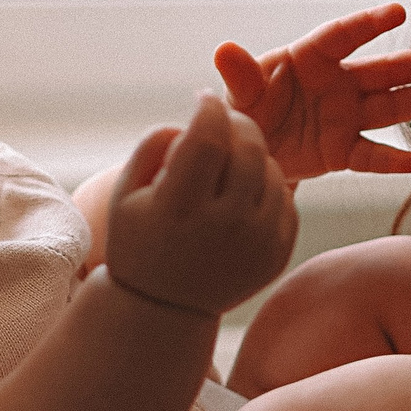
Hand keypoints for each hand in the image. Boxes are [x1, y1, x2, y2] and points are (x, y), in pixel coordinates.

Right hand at [105, 94, 299, 316]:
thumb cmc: (139, 241)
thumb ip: (154, 144)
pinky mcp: (277, 254)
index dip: (208, 108)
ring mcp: (257, 243)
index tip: (203, 100)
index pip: (207, 137)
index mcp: (179, 209)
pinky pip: (285, 197)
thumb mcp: (125, 194)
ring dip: (251, 154)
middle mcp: (224, 226)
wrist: (164, 310)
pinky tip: (242, 193)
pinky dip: (266, 184)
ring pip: (271, 168)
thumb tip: (197, 115)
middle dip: (235, 122)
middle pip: (248, 146)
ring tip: (226, 164)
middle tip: (221, 122)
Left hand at [214, 3, 410, 180]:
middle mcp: (337, 83)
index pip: (343, 36)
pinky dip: (389, 160)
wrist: (249, 153)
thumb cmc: (246, 110)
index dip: (369, 24)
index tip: (399, 12)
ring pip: (388, 107)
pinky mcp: (343, 151)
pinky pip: (369, 155)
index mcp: (310, 58)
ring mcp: (345, 117)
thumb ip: (240, 76)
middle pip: (382, 70)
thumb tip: (224, 50)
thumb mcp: (239, 95)